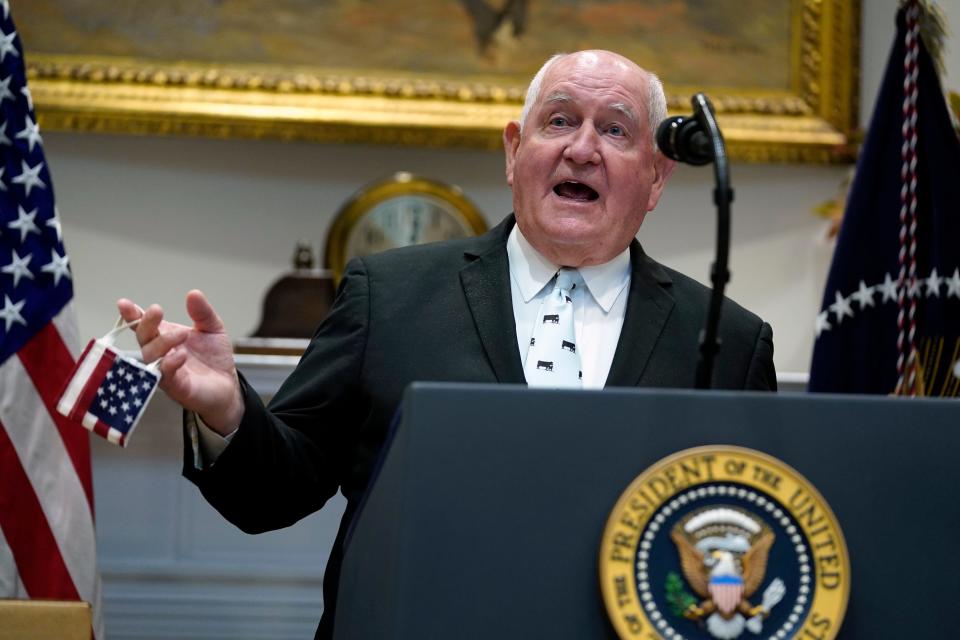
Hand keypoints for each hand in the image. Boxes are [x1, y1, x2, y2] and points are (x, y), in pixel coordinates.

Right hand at [117, 290, 244, 434]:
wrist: (228, 385)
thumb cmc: (214, 358)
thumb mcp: (212, 328)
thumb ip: (202, 312)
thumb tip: (193, 293)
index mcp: (165, 336)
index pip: (143, 324)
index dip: (132, 315)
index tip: (124, 304)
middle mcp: (161, 353)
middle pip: (143, 338)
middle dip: (146, 323)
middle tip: (157, 311)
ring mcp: (165, 370)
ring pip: (150, 356)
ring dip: (162, 343)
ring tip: (182, 334)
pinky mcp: (175, 387)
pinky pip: (164, 376)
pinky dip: (169, 364)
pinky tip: (180, 355)